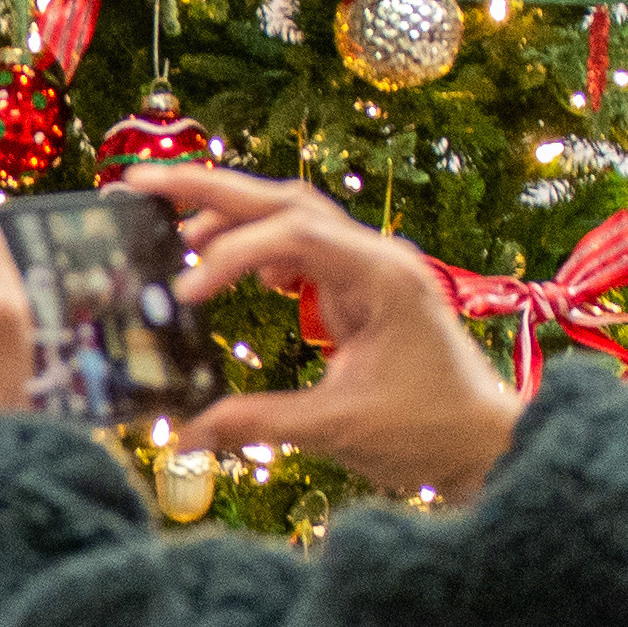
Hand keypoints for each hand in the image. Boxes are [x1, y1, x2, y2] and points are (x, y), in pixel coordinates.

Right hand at [135, 165, 526, 505]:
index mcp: (381, 277)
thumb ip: (256, 422)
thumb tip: (183, 432)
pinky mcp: (361, 289)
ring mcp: (371, 268)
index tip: (184, 294)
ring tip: (169, 223)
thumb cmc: (428, 432)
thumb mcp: (336, 429)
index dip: (229, 254)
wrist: (485, 444)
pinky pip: (303, 248)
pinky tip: (223, 265)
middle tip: (142, 182)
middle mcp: (377, 258)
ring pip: (293, 216)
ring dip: (231, 213)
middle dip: (212, 189)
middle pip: (286, 199)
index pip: (294, 233)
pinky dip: (256, 246)